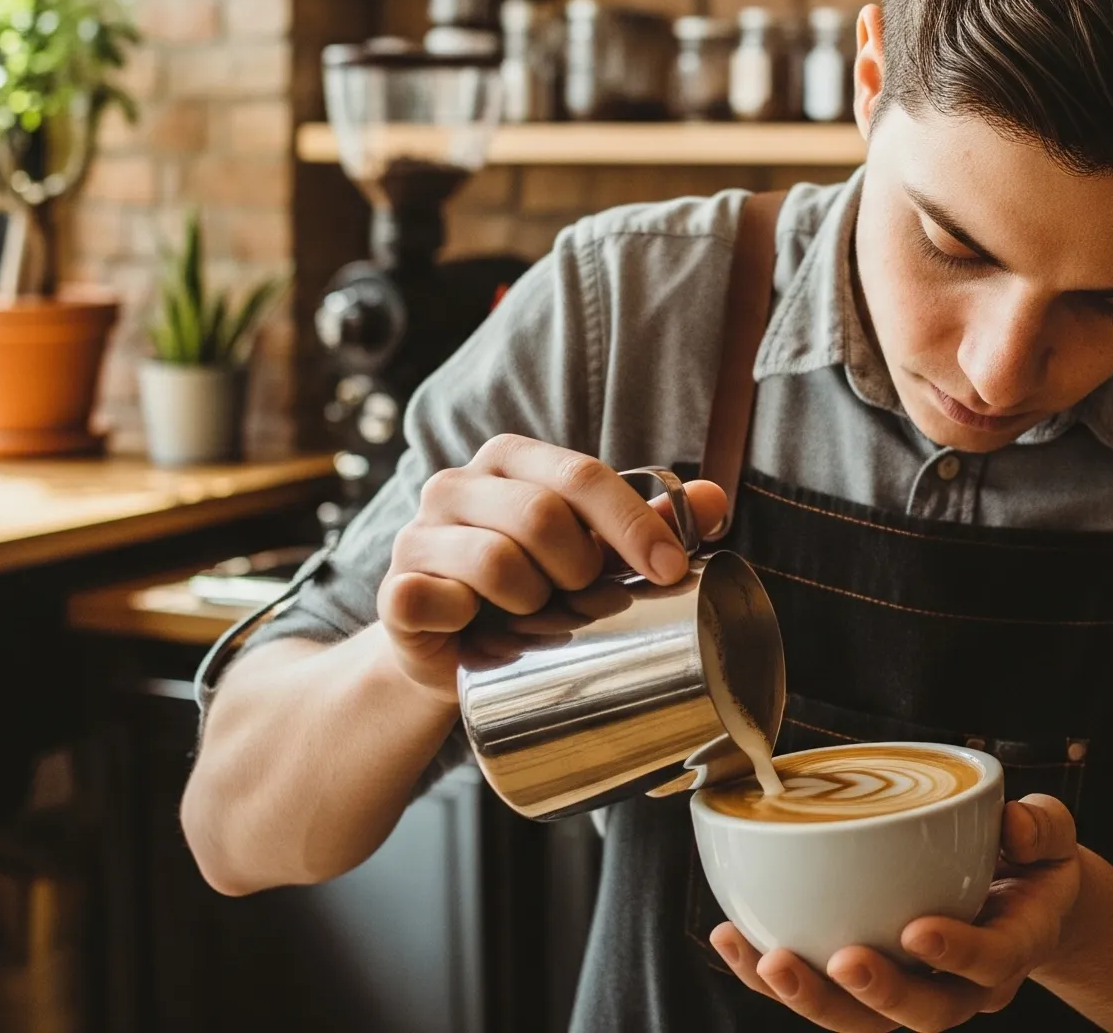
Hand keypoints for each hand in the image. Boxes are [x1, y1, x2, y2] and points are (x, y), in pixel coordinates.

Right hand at [375, 435, 728, 698]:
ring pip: (496, 561)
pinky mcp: (396, 587)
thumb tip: (717, 500)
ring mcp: (418, 534)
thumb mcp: (593, 551)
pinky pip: (434, 599)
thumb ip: (651, 523)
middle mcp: (457, 484)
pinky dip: (468, 621)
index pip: (582, 475)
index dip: (633, 524)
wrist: (453, 651)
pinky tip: (476, 629)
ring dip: (531, 603)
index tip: (668, 571)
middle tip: (582, 600)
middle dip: (579, 571)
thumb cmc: (532, 588)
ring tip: (532, 617)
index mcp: (512, 460)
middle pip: (541, 517)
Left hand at [708, 793, 1085, 1031]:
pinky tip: (732, 939)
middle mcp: (963, 986)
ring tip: (766, 960)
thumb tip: (1012, 826)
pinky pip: (821, 994)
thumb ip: (1040, 828)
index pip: (990, 963)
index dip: (957, 952)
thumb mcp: (1050, 837)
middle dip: (877, 995)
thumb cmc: (1031, 865)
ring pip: (865, 1021)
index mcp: (1011, 947)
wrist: (1023, 905)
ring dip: (812, 998)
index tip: (918, 928)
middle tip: (840, 961)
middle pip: (924, 1013)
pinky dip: (771, 977)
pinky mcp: (869, 986)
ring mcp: (914, 991)